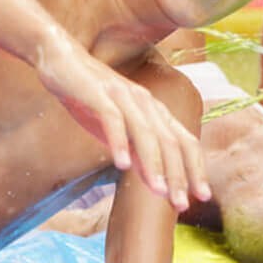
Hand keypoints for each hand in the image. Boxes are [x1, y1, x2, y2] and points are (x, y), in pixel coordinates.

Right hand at [35, 40, 207, 210]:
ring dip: (154, 164)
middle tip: (182, 204)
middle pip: (170, 141)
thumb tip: (156, 182)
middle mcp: (145, 102)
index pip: (184, 141)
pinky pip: (113, 120)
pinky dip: (120, 142)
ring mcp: (123, 97)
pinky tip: (122, 165)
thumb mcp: (117, 130)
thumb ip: (137, 152)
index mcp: (154, 110)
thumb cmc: (89, 96)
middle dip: (178, 174)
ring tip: (158, 192)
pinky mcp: (99, 94)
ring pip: (146, 133)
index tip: (201, 197)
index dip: (195, 169)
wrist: (61, 59)